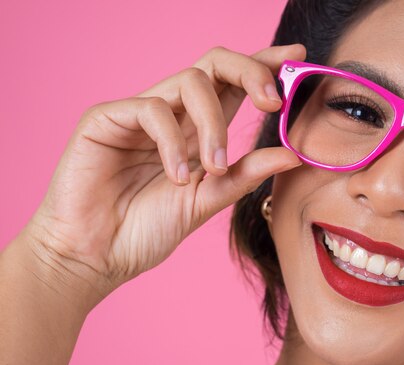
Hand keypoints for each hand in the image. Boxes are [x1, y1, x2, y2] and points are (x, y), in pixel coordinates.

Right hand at [19, 43, 305, 307]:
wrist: (96, 258)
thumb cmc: (146, 230)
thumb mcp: (208, 201)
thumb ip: (245, 175)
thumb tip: (293, 155)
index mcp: (197, 131)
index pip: (234, 84)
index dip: (263, 65)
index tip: (297, 56)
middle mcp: (173, 115)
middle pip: (215, 63)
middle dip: (251, 71)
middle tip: (273, 100)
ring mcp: (140, 114)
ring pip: (191, 82)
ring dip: (213, 126)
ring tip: (213, 171)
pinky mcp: (107, 118)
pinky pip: (152, 109)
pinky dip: (173, 143)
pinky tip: (176, 177)